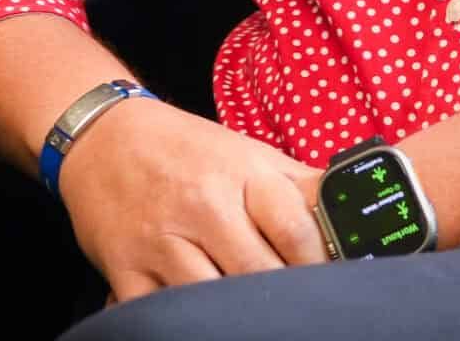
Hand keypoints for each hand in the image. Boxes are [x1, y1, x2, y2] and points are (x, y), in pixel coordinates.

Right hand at [58, 97, 328, 302]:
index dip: (319, 262)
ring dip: (235, 313)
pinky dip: (181, 322)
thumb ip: (299, 185)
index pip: (295, 227)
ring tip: (255, 318)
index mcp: (241, 173)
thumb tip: (356, 209)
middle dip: (282, 295)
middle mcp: (202, 205)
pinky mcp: (126, 268)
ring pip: (212, 299)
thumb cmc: (186, 150)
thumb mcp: (248, 153)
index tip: (328, 281)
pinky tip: (202, 319)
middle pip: (258, 272)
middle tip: (297, 310)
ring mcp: (161, 239)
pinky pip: (161, 313)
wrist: (102, 137)